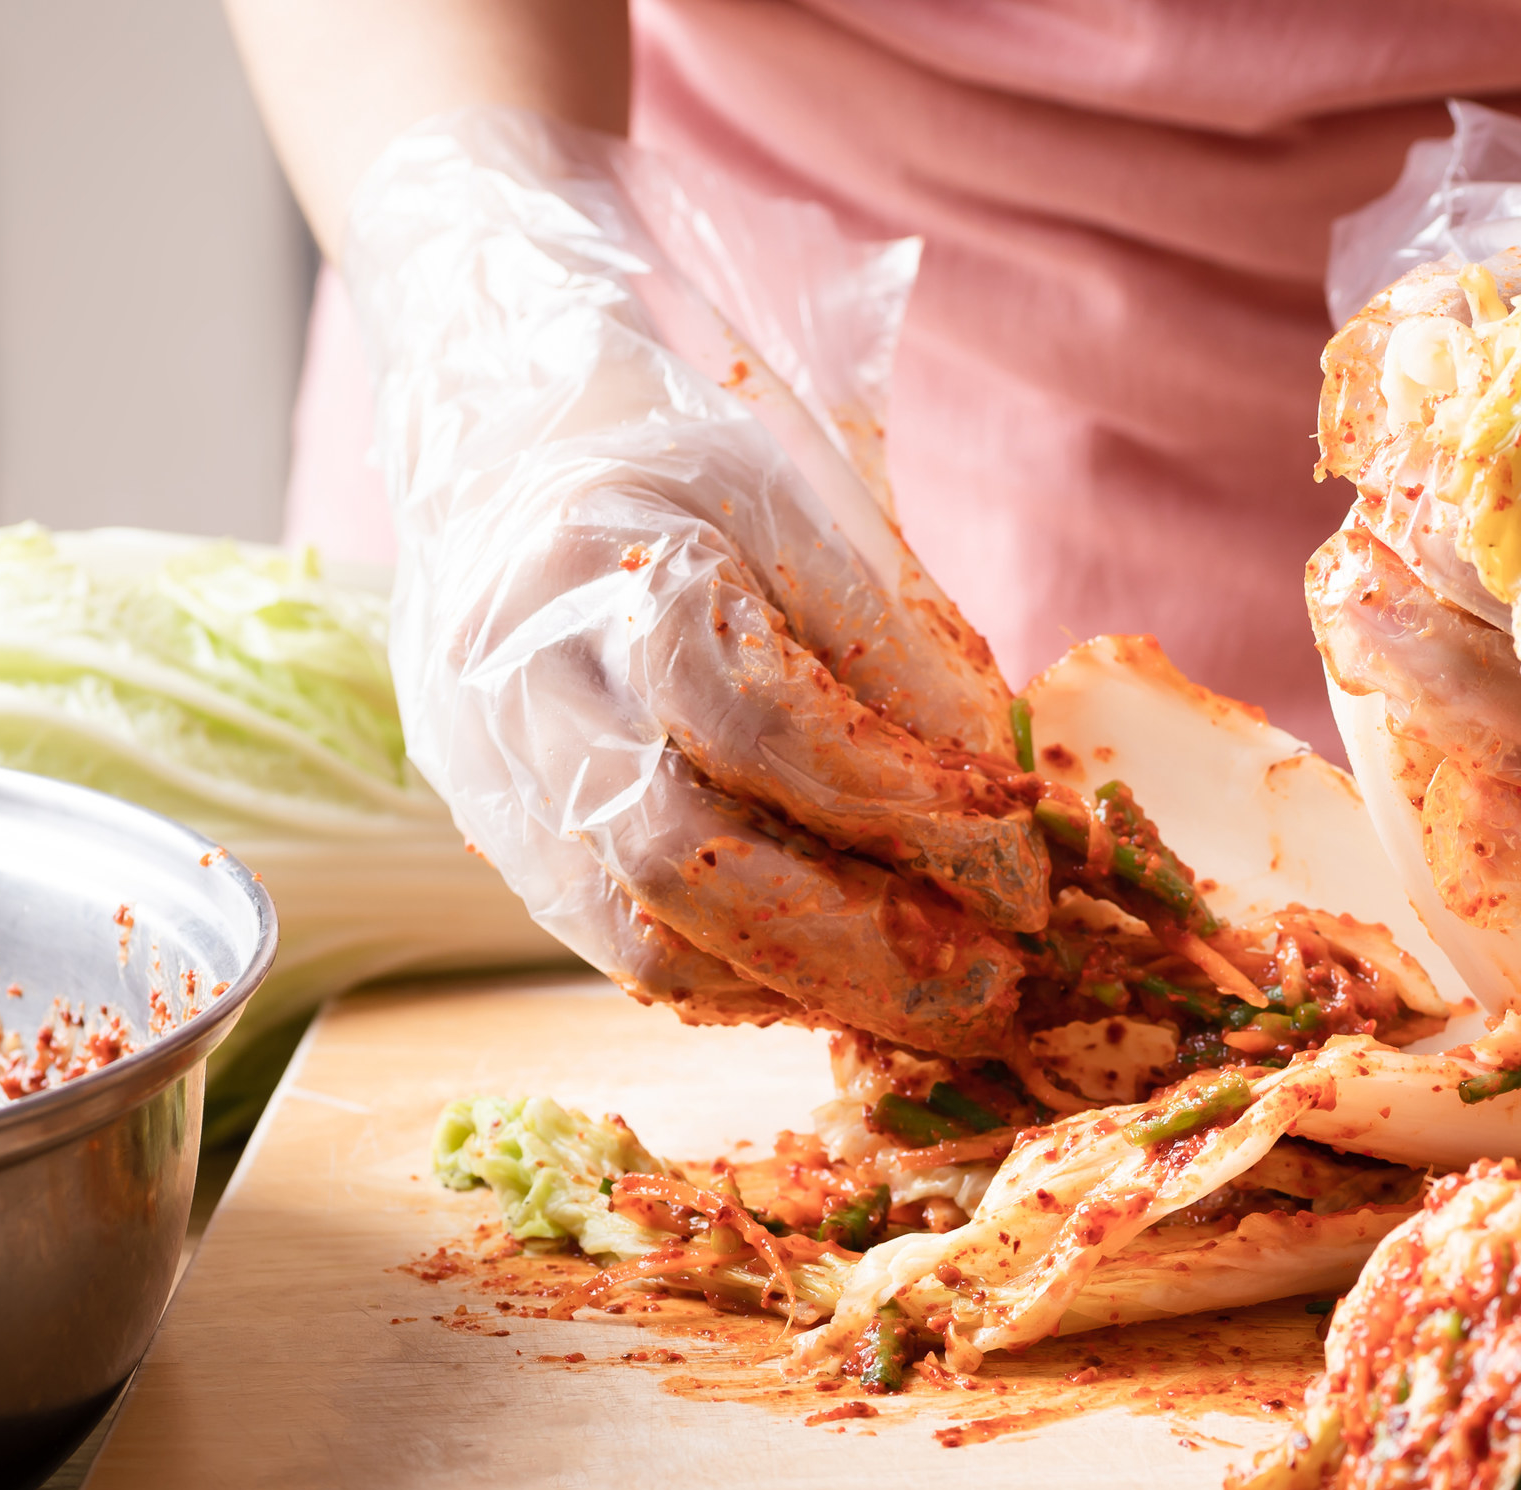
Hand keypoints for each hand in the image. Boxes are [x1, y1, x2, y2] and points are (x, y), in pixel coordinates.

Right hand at [342, 109, 1047, 1052]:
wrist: (507, 467)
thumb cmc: (697, 491)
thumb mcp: (820, 521)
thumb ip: (908, 662)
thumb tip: (1008, 835)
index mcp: (619, 560)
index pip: (765, 719)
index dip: (908, 805)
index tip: (1021, 857)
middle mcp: (527, 679)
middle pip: (682, 855)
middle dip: (861, 943)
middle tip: (995, 981)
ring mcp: (499, 776)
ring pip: (648, 936)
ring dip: (815, 986)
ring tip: (939, 993)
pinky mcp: (509, 847)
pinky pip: (634, 958)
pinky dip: (758, 983)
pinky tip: (847, 973)